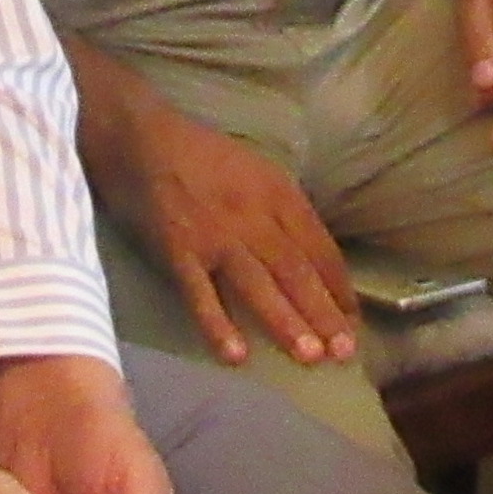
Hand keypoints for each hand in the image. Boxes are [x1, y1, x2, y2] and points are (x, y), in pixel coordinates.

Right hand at [105, 98, 359, 368]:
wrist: (139, 137)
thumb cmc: (201, 156)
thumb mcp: (257, 171)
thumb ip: (283, 212)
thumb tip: (312, 261)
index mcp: (278, 193)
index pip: (319, 247)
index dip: (339, 287)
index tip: (353, 322)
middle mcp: (253, 215)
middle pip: (295, 270)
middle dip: (323, 312)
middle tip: (344, 351)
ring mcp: (215, 235)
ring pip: (257, 284)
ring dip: (285, 321)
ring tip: (309, 356)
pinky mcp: (177, 251)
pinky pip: (200, 293)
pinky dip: (217, 324)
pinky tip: (235, 355)